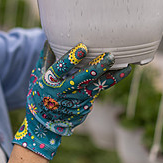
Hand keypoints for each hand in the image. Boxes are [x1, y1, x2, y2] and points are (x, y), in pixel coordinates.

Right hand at [12, 42, 130, 159]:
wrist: (43, 125)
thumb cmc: (40, 94)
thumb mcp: (37, 76)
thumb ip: (46, 58)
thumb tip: (50, 37)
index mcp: (49, 83)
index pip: (60, 69)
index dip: (71, 58)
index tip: (83, 47)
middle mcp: (64, 92)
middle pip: (82, 79)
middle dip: (97, 67)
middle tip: (110, 56)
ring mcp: (76, 101)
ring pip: (96, 87)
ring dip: (112, 77)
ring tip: (126, 67)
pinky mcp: (86, 107)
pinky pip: (99, 91)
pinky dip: (110, 82)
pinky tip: (122, 72)